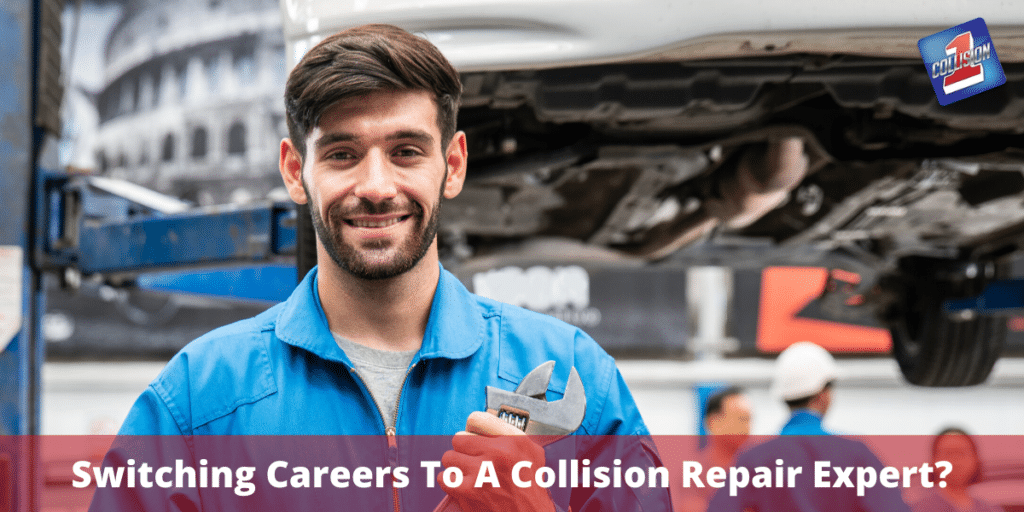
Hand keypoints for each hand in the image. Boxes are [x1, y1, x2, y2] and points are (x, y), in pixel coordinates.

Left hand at [439, 411, 555, 511]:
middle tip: (470, 458)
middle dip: (463, 449)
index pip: (476, 419)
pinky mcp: (469, 494)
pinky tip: (461, 485)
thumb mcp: (532, 453)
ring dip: (455, 465)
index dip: (472, 429)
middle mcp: (496, 455)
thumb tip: (485, 427)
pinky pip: (445, 479)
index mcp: (513, 442)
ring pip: (448, 458)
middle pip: (458, 439)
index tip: (473, 436)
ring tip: (465, 472)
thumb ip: (509, 436)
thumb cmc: (532, 487)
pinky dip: (450, 482)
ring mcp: (480, 475)